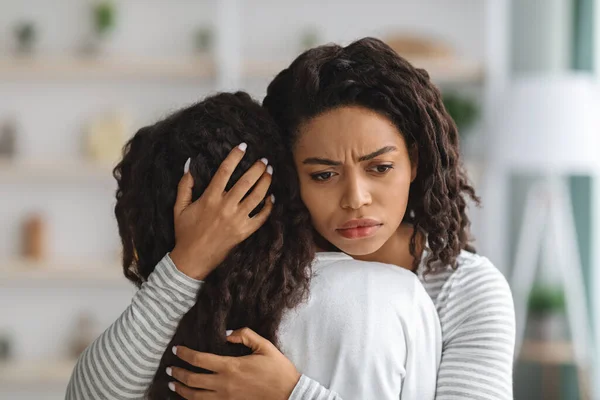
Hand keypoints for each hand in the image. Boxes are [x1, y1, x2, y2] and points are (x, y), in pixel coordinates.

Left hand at [168, 327, 300, 399]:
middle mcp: (223, 384)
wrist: (289, 395)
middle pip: (192, 379)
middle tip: (169, 369)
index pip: (199, 360)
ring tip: (173, 384)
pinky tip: (190, 397)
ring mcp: (225, 399)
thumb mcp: (264, 345)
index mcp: (230, 366)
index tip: (176, 349)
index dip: (184, 354)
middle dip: (177, 373)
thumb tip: (226, 333)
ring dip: (181, 389)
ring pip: (195, 396)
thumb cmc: (278, 370)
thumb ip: (244, 335)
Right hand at [170, 143, 273, 279]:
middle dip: (257, 168)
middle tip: (264, 159)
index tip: (243, 147)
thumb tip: (189, 164)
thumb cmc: (185, 233)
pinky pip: (261, 217)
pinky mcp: (244, 232)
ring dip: (265, 183)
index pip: (224, 172)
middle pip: (246, 182)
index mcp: (209, 198)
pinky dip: (268, 207)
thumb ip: (185, 185)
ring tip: (269, 172)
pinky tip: (271, 197)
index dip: (234, 157)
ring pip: (256, 197)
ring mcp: (237, 220)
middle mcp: (225, 207)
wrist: (193, 259)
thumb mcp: (179, 207)